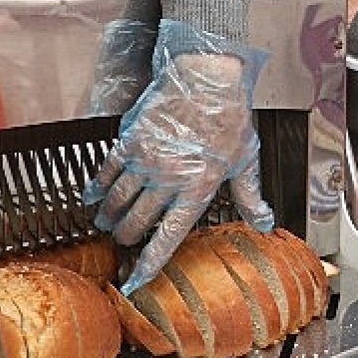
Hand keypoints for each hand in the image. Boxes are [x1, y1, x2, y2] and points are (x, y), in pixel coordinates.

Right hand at [82, 20, 272, 295]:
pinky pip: (106, 172)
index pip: (168, 236)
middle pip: (137, 223)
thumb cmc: (230, 116)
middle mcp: (168, 179)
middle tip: (125, 240)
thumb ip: (251, 196)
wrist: (207, 76)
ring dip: (110, 217)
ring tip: (107, 222)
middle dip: (128, 237)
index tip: (135, 281)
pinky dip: (97, 188)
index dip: (149, 262)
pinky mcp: (130, 140)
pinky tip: (93, 196)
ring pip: (118, 201)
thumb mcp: (246, 159)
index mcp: (198, 188)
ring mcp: (146, 160)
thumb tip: (265, 224)